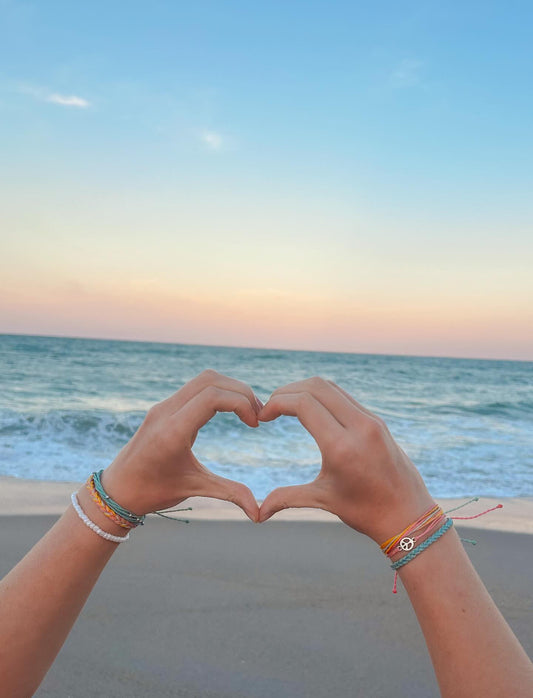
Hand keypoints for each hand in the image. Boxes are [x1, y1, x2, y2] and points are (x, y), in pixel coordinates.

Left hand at [100, 370, 260, 521]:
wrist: (116, 490)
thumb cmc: (153, 492)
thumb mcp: (194, 489)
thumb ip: (229, 493)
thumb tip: (259, 513)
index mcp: (173, 431)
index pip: (213, 397)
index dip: (241, 403)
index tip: (256, 424)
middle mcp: (166, 412)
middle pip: (211, 381)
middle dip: (241, 392)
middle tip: (258, 415)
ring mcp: (163, 406)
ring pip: (203, 379)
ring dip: (229, 389)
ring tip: (248, 412)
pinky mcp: (163, 407)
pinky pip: (194, 387)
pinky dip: (217, 391)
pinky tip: (229, 410)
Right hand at [258, 377, 434, 542]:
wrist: (408, 515)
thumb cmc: (365, 512)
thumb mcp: (323, 500)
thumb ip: (286, 498)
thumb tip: (258, 514)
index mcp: (341, 446)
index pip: (303, 403)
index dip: (276, 403)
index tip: (263, 418)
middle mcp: (358, 427)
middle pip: (315, 387)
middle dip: (286, 392)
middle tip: (270, 409)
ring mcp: (371, 420)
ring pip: (331, 387)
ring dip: (304, 390)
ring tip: (286, 407)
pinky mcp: (377, 420)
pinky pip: (344, 396)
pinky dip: (322, 395)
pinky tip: (310, 410)